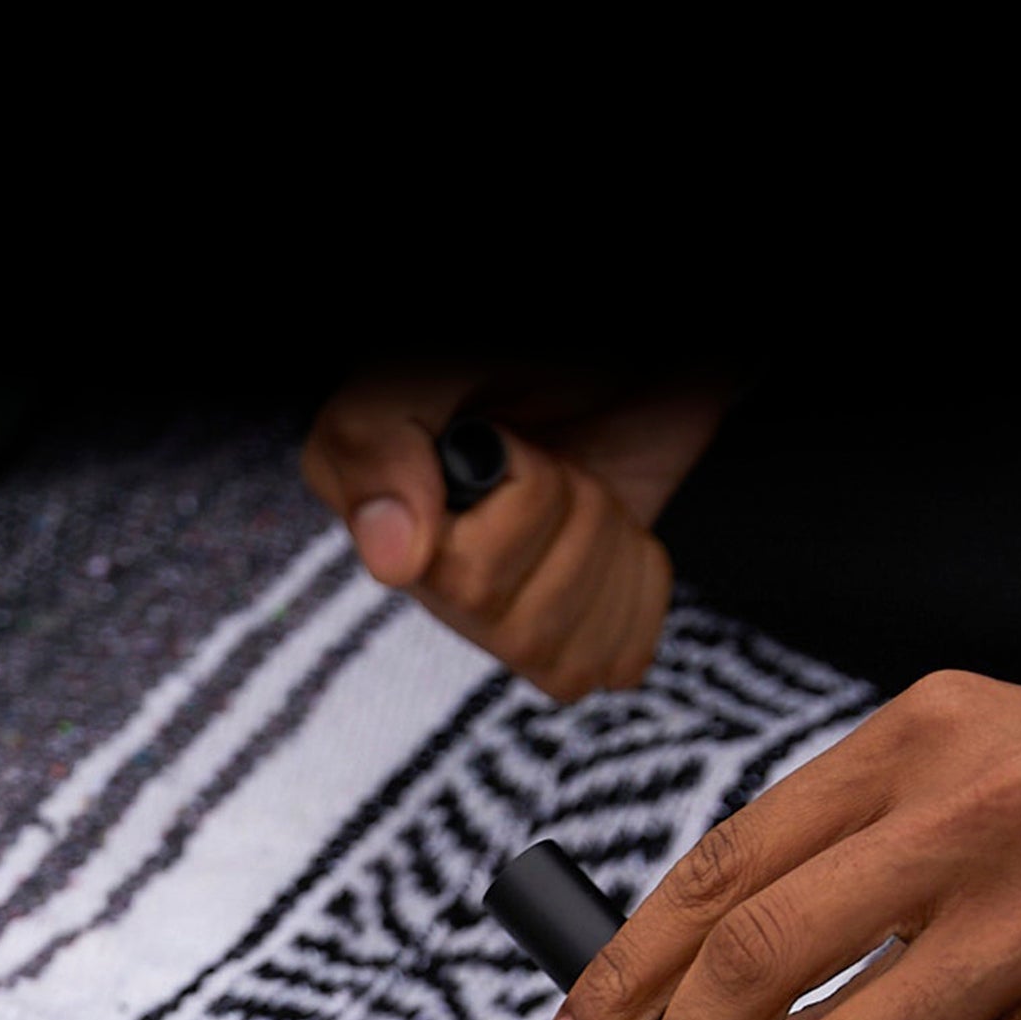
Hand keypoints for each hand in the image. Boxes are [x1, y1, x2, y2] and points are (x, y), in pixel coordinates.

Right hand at [299, 370, 721, 700]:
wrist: (628, 364)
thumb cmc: (526, 356)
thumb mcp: (437, 368)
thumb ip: (383, 446)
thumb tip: (393, 562)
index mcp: (384, 516)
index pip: (461, 583)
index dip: (520, 504)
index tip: (511, 440)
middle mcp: (433, 579)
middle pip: (516, 630)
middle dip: (570, 520)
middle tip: (554, 457)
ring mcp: (506, 612)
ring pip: (564, 656)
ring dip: (603, 552)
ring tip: (580, 488)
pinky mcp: (578, 627)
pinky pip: (614, 664)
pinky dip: (637, 588)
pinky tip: (612, 536)